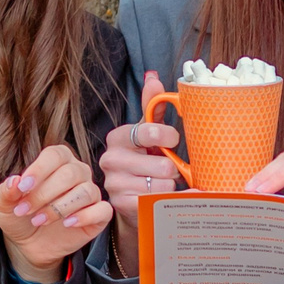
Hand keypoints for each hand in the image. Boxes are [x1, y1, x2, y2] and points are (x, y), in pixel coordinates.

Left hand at [0, 144, 111, 281]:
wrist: (30, 243)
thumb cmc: (20, 215)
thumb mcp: (4, 205)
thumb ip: (6, 191)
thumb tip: (14, 181)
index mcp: (58, 160)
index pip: (55, 155)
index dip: (39, 169)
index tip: (23, 188)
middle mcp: (78, 172)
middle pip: (70, 174)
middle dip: (44, 194)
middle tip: (25, 210)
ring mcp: (91, 193)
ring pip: (85, 192)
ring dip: (59, 208)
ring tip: (39, 220)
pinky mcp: (99, 214)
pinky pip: (103, 210)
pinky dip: (85, 217)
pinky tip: (67, 224)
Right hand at [102, 71, 181, 265]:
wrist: (132, 197)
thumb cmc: (144, 159)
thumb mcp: (148, 133)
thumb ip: (152, 106)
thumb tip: (153, 77)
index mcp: (117, 137)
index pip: (148, 131)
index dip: (168, 137)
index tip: (173, 141)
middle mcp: (110, 159)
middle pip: (161, 164)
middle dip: (172, 168)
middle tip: (169, 169)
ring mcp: (114, 184)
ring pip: (162, 185)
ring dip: (170, 186)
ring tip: (163, 183)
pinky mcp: (121, 205)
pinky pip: (156, 203)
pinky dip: (170, 201)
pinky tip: (166, 198)